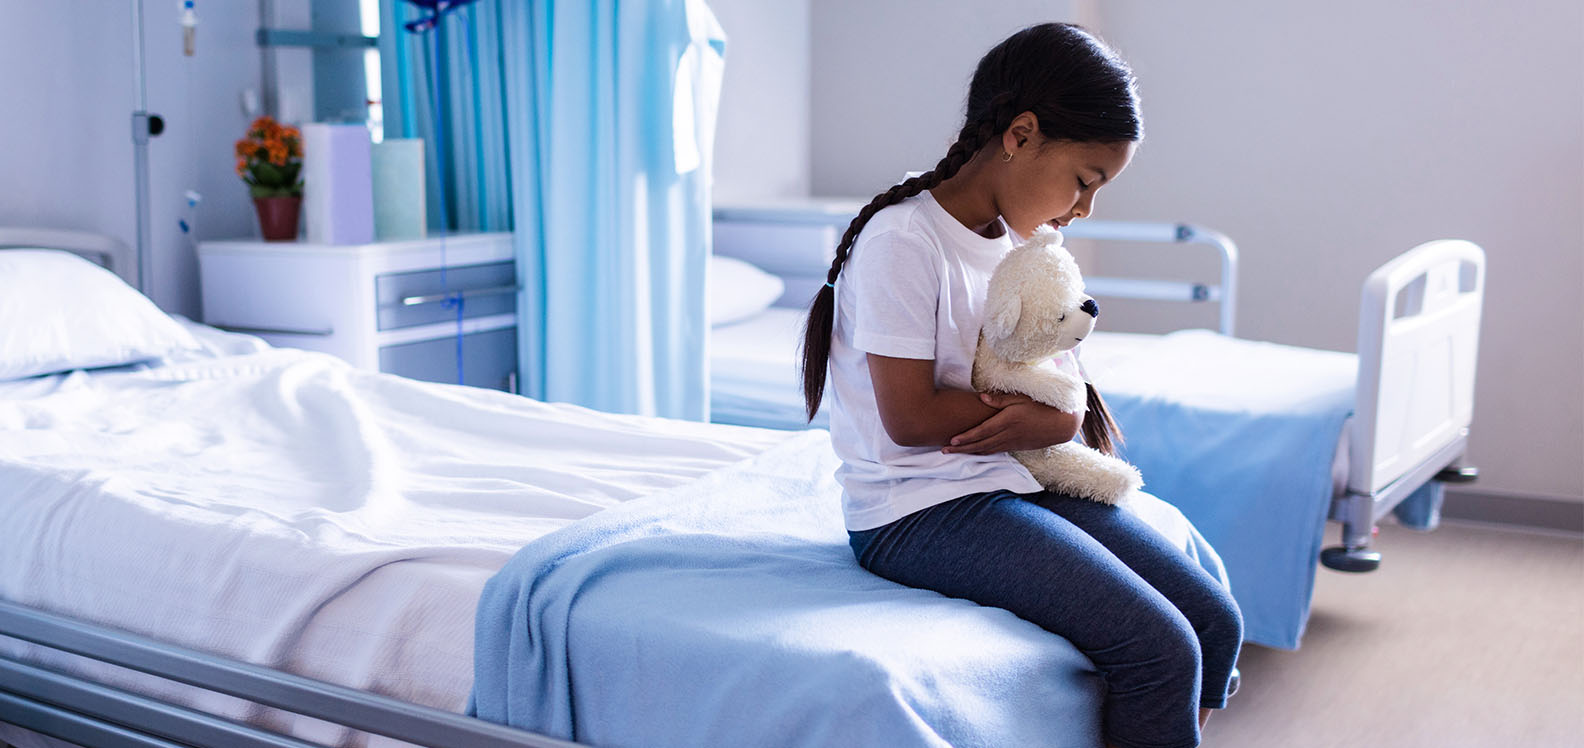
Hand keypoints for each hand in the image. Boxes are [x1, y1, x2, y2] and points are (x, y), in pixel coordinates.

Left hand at [941, 392, 1081, 454]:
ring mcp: (1012, 443)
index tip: (951, 440)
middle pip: (980, 444)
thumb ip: (1001, 399)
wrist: (1060, 424)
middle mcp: (1007, 434)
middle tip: (944, 451)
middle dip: (961, 449)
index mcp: (1007, 421)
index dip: (966, 437)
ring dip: (969, 453)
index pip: (982, 431)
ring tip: (954, 454)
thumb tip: (981, 396)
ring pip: (986, 450)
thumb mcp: (1021, 398)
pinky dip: (982, 453)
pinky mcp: (1016, 447)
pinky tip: (974, 453)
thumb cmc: (1041, 406)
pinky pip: (995, 451)